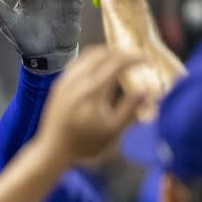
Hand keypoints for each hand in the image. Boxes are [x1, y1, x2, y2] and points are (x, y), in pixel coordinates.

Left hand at [36, 45, 145, 162]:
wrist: (52, 149)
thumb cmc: (85, 143)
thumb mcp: (113, 130)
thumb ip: (130, 109)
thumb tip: (148, 91)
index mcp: (92, 90)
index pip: (117, 62)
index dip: (135, 57)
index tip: (148, 60)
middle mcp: (77, 80)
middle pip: (102, 53)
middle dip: (122, 52)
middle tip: (137, 58)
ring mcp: (65, 80)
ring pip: (87, 55)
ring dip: (106, 53)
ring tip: (121, 60)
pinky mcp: (58, 84)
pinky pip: (76, 63)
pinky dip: (92, 59)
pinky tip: (100, 68)